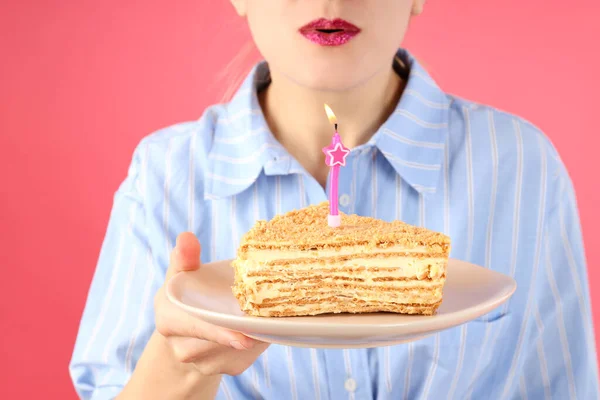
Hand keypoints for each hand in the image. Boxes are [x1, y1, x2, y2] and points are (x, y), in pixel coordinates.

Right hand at [154, 232, 268, 375]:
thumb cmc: (188, 293)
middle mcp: (183, 348)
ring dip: (256, 336)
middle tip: (268, 323)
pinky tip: (265, 327)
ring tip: (270, 315)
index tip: (241, 337)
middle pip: (218, 342)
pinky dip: (261, 342)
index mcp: (169, 321)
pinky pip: (248, 357)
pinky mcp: (227, 368)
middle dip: (243, 332)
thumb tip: (186, 237)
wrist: (191, 329)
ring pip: (237, 351)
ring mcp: (205, 363)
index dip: (216, 331)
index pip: (192, 326)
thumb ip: (185, 257)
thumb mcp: (182, 274)